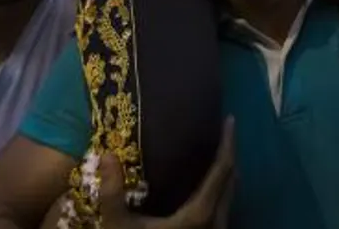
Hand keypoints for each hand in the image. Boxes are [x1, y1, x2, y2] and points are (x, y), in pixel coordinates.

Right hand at [96, 119, 235, 227]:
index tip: (230, 120)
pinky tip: (206, 186)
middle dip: (230, 154)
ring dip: (226, 174)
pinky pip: (223, 209)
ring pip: (230, 198)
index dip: (228, 144)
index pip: (222, 172)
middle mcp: (215, 225)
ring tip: (215, 153)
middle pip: (232, 182)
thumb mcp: (116, 226)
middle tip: (223, 131)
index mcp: (198, 216)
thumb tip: (107, 153)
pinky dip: (220, 191)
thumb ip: (112, 191)